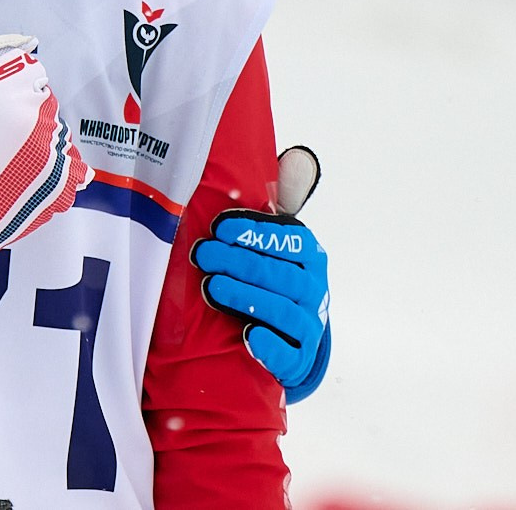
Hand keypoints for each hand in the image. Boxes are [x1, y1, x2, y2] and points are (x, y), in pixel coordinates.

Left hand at [191, 145, 329, 401]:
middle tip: (202, 255)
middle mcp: (313, 288)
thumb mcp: (274, 240)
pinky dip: (270, 346)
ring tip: (212, 288)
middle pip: (280, 274)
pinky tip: (248, 336)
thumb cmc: (271, 276)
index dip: (256, 231)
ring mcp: (308, 325)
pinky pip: (288, 354)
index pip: (290, 239)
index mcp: (308, 255)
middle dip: (239, 262)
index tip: (220, 226)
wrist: (289, 336)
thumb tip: (300, 156)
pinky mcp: (298, 359)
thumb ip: (280, 199)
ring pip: (282, 310)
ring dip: (246, 297)